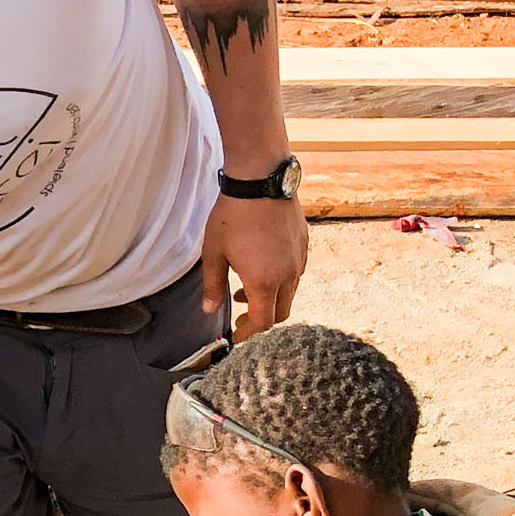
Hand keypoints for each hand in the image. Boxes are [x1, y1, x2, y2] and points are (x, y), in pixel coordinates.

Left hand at [199, 192, 307, 340]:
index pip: (262, 323)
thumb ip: (212, 285)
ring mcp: (299, 259)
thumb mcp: (214, 253)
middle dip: (260, 321)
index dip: (249, 334)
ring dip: (269, 299)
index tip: (237, 336)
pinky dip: (280, 281)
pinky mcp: (304, 245)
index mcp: (265, 281)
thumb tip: (210, 309)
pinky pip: (296, 274)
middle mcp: (288, 274)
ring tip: (244, 289)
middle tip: (241, 318)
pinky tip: (262, 268)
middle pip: (280, 313)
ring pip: (290, 293)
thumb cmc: (234, 215)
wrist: (262, 179)